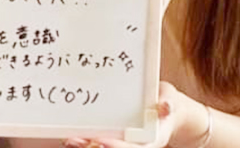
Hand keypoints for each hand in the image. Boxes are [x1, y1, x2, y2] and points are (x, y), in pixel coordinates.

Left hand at [62, 83, 206, 147]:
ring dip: (86, 146)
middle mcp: (136, 143)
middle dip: (94, 147)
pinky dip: (85, 141)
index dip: (117, 147)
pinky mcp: (115, 136)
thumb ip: (168, 102)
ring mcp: (125, 141)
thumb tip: (166, 105)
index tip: (101, 141)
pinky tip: (70, 137)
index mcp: (152, 138)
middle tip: (75, 141)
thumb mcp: (170, 98)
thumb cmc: (166, 100)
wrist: (166, 108)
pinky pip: (99, 141)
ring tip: (69, 140)